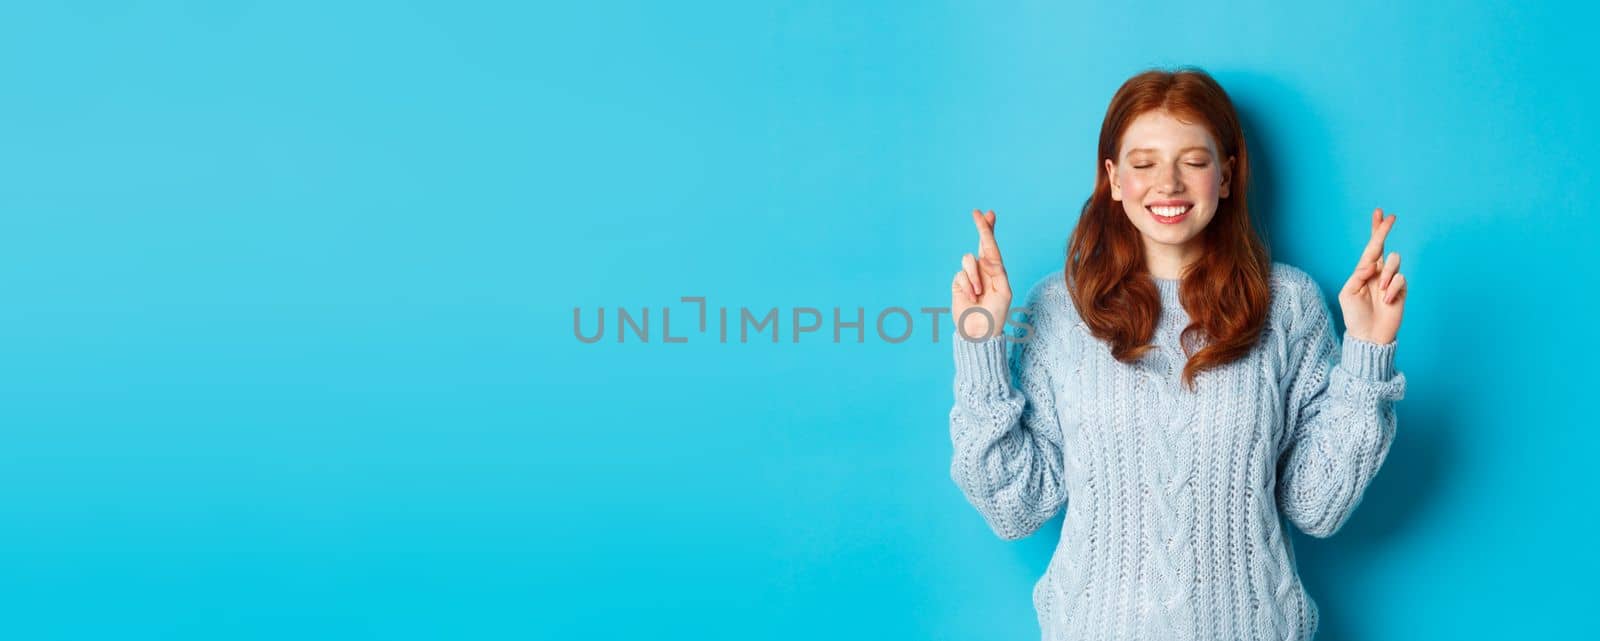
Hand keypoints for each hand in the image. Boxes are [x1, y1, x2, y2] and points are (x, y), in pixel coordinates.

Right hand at [951, 209, 1012, 339]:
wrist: (979, 331)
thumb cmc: (996, 313)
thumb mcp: (1004, 291)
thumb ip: (997, 272)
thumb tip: (984, 257)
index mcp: (996, 270)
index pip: (993, 246)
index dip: (990, 229)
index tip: (988, 213)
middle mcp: (983, 269)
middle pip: (980, 243)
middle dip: (981, 228)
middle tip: (977, 212)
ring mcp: (970, 276)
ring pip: (968, 260)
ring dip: (975, 277)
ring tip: (979, 293)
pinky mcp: (958, 283)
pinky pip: (960, 275)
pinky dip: (966, 286)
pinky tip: (971, 297)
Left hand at [1339, 208, 1407, 344]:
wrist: (1369, 335)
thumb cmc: (1354, 315)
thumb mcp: (1348, 294)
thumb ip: (1358, 275)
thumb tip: (1372, 264)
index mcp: (1363, 271)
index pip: (1370, 247)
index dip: (1376, 230)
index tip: (1380, 213)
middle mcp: (1378, 272)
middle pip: (1384, 247)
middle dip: (1385, 231)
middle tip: (1391, 218)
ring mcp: (1391, 281)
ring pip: (1395, 261)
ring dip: (1387, 274)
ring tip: (1380, 291)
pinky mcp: (1402, 290)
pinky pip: (1401, 279)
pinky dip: (1392, 289)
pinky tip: (1387, 301)